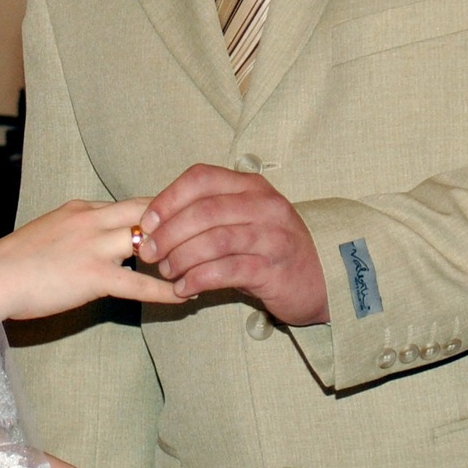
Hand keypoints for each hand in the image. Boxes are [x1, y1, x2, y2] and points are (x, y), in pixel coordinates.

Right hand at [0, 198, 188, 321]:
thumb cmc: (14, 263)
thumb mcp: (49, 232)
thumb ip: (79, 231)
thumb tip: (102, 242)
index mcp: (82, 208)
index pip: (132, 204)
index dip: (163, 212)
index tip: (186, 218)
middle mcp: (92, 219)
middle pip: (150, 211)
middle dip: (181, 221)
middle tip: (207, 233)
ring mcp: (94, 246)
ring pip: (150, 241)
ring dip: (179, 253)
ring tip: (204, 265)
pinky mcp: (93, 276)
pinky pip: (139, 283)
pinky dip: (166, 291)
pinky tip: (185, 298)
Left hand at [138, 164, 328, 324]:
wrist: (321, 279)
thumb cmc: (269, 250)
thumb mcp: (242, 221)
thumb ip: (206, 216)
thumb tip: (153, 226)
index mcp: (251, 187)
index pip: (201, 178)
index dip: (168, 198)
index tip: (146, 222)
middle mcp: (264, 206)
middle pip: (203, 211)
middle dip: (168, 233)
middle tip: (148, 253)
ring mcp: (272, 237)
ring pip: (214, 240)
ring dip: (181, 258)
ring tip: (166, 272)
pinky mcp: (274, 269)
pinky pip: (227, 271)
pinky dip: (198, 279)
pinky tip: (184, 289)